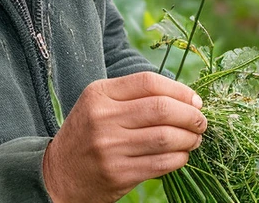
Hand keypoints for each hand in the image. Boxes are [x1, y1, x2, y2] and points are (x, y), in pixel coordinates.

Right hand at [41, 71, 206, 202]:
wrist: (57, 175)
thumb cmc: (87, 135)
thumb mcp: (99, 105)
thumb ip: (133, 96)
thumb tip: (184, 98)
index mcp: (99, 94)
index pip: (149, 83)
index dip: (180, 90)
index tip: (195, 100)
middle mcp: (103, 118)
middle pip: (161, 109)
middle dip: (190, 115)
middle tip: (201, 121)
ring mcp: (110, 148)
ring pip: (165, 137)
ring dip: (189, 138)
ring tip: (195, 139)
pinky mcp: (118, 174)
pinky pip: (161, 163)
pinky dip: (179, 158)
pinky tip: (182, 155)